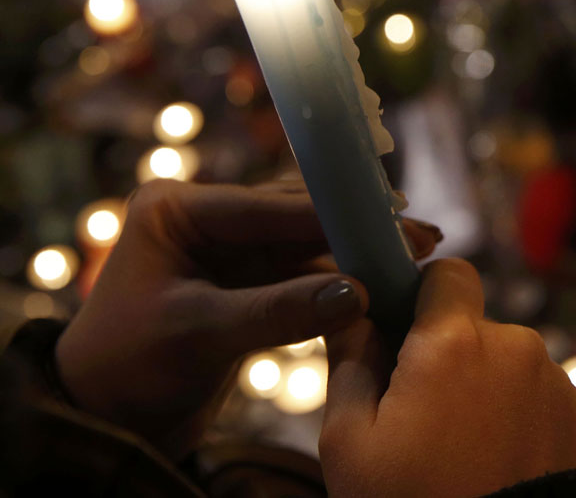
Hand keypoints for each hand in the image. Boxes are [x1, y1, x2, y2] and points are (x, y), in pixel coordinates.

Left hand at [55, 178, 439, 456]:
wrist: (104, 424)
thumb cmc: (128, 370)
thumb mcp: (201, 335)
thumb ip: (279, 310)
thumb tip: (360, 291)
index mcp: (178, 209)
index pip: (271, 205)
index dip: (336, 212)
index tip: (394, 217)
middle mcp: (205, 219)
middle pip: (297, 214)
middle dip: (356, 226)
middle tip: (418, 235)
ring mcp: (227, 251)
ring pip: (306, 243)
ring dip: (354, 252)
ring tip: (414, 255)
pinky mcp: (245, 284)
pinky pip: (302, 273)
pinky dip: (339, 281)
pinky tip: (381, 282)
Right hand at [321, 259, 575, 497]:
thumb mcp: (348, 444)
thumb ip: (349, 361)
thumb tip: (355, 313)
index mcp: (453, 342)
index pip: (448, 274)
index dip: (424, 296)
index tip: (407, 330)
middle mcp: (517, 346)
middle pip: (478, 330)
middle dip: (453, 360)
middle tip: (426, 423)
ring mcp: (561, 382)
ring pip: (514, 369)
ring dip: (493, 396)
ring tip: (469, 459)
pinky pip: (549, 402)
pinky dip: (529, 425)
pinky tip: (507, 468)